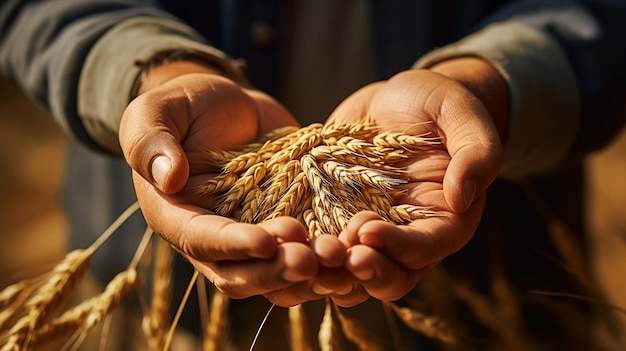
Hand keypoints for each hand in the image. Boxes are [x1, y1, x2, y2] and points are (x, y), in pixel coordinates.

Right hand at [119, 61, 319, 304]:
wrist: (229, 105)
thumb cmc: (186, 104)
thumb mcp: (157, 112)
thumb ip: (151, 141)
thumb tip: (167, 177)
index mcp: (176, 217)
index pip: (202, 241)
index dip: (234, 246)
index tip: (268, 240)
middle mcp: (213, 239)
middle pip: (241, 274)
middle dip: (276, 271)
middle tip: (313, 259)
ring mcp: (251, 238)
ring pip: (276, 277)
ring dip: (308, 275)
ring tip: (340, 256)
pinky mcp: (284, 227)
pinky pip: (303, 256)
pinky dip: (327, 262)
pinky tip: (355, 251)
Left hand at [312, 58, 506, 304]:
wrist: (396, 98)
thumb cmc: (436, 103)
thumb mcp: (461, 115)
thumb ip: (476, 152)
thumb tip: (463, 198)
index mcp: (445, 220)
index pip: (426, 249)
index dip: (398, 247)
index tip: (367, 229)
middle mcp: (408, 237)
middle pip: (390, 278)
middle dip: (362, 272)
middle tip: (335, 252)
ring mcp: (369, 233)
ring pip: (351, 276)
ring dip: (328, 274)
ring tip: (303, 254)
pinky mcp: (335, 221)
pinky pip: (321, 250)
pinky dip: (303, 254)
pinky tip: (281, 241)